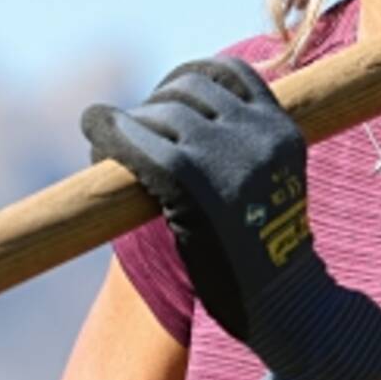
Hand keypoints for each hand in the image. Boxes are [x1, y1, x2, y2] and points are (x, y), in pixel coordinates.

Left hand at [82, 56, 380, 379]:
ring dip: (132, 122)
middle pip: (189, 88)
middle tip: (133, 128)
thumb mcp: (273, 188)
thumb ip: (242, 152)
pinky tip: (93, 129)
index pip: (231, 73)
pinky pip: (139, 141)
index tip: (167, 98)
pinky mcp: (191, 181)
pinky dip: (110, 131)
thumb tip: (180, 125)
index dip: (190, 78)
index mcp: (283, 130)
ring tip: (110, 140)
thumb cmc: (270, 259)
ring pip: (162, 113)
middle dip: (156, 104)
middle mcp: (257, 133)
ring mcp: (226, 154)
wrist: (287, 307)